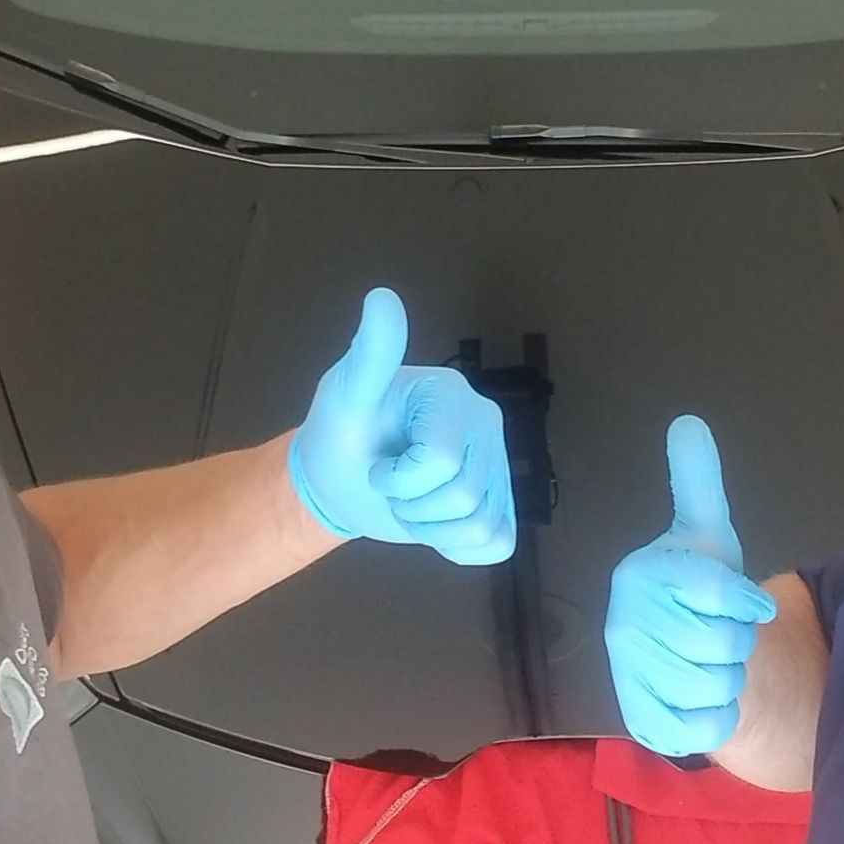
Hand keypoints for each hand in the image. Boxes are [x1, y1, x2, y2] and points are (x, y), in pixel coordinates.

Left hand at [289, 288, 515, 565]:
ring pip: (479, 525)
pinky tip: (433, 521)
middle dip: (413, 504)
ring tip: (408, 500)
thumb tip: (382, 297)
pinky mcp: (503, 506)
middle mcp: (487, 425)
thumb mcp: (345, 397)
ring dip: (429, 527)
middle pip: (463, 497)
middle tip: (390, 482)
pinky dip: (455, 546)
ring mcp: (500, 467)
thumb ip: (370, 354)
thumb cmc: (340, 436)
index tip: (378, 460)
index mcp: (453, 394)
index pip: (441, 460)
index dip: (399, 477)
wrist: (340, 482)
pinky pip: (495, 543)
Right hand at [604, 416, 775, 754]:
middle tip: (723, 635)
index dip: (749, 603)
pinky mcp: (641, 723)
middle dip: (740, 644)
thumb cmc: (700, 591)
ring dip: (732, 680)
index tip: (752, 604)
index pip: (720, 593)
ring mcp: (628, 677)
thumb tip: (688, 422)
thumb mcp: (706, 533)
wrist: (684, 655)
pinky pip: (705, 729)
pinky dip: (720, 719)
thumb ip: (698, 480)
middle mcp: (623, 625)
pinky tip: (705, 701)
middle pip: (724, 645)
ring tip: (713, 665)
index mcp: (640, 575)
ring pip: (719, 686)